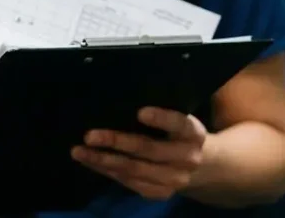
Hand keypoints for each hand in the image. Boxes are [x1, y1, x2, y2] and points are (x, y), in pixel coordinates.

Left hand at [72, 107, 207, 200]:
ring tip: (78, 151)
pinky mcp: (161, 192)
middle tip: (89, 135)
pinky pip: (129, 182)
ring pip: (134, 170)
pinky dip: (106, 171)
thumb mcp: (180, 119)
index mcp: (193, 133)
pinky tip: (89, 161)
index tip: (140, 112)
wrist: (205, 167)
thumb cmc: (180, 133)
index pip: (179, 124)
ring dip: (103, 160)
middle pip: (148, 149)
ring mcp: (174, 179)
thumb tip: (123, 91)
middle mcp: (187, 158)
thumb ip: (162, 109)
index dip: (161, 119)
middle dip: (116, 142)